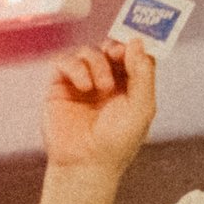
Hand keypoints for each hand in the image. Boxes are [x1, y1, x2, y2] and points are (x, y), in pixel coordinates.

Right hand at [44, 41, 156, 173]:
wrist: (86, 163)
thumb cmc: (118, 141)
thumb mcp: (142, 107)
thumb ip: (143, 73)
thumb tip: (136, 41)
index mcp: (130, 86)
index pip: (134, 55)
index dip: (135, 45)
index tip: (135, 41)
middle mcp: (106, 81)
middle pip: (111, 47)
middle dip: (115, 47)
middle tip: (117, 53)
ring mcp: (82, 82)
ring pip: (88, 51)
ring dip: (97, 63)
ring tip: (102, 87)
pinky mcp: (60, 86)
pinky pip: (65, 61)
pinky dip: (76, 67)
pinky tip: (85, 86)